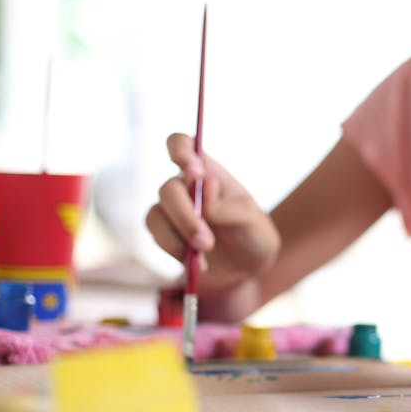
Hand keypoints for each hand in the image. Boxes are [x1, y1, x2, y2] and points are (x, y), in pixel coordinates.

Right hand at [145, 133, 280, 288]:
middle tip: (206, 241)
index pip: (181, 144)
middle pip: (168, 188)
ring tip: (206, 252)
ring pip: (157, 214)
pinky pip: (156, 235)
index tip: (194, 172)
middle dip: (185, 216)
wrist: (246, 267)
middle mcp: (184, 186)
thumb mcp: (253, 221)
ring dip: (180, 236)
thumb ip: (230, 210)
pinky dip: (176, 250)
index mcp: (208, 171)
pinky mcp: (163, 232)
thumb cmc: (252, 234)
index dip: (178, 150)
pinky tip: (198, 263)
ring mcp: (171, 209)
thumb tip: (205, 206)